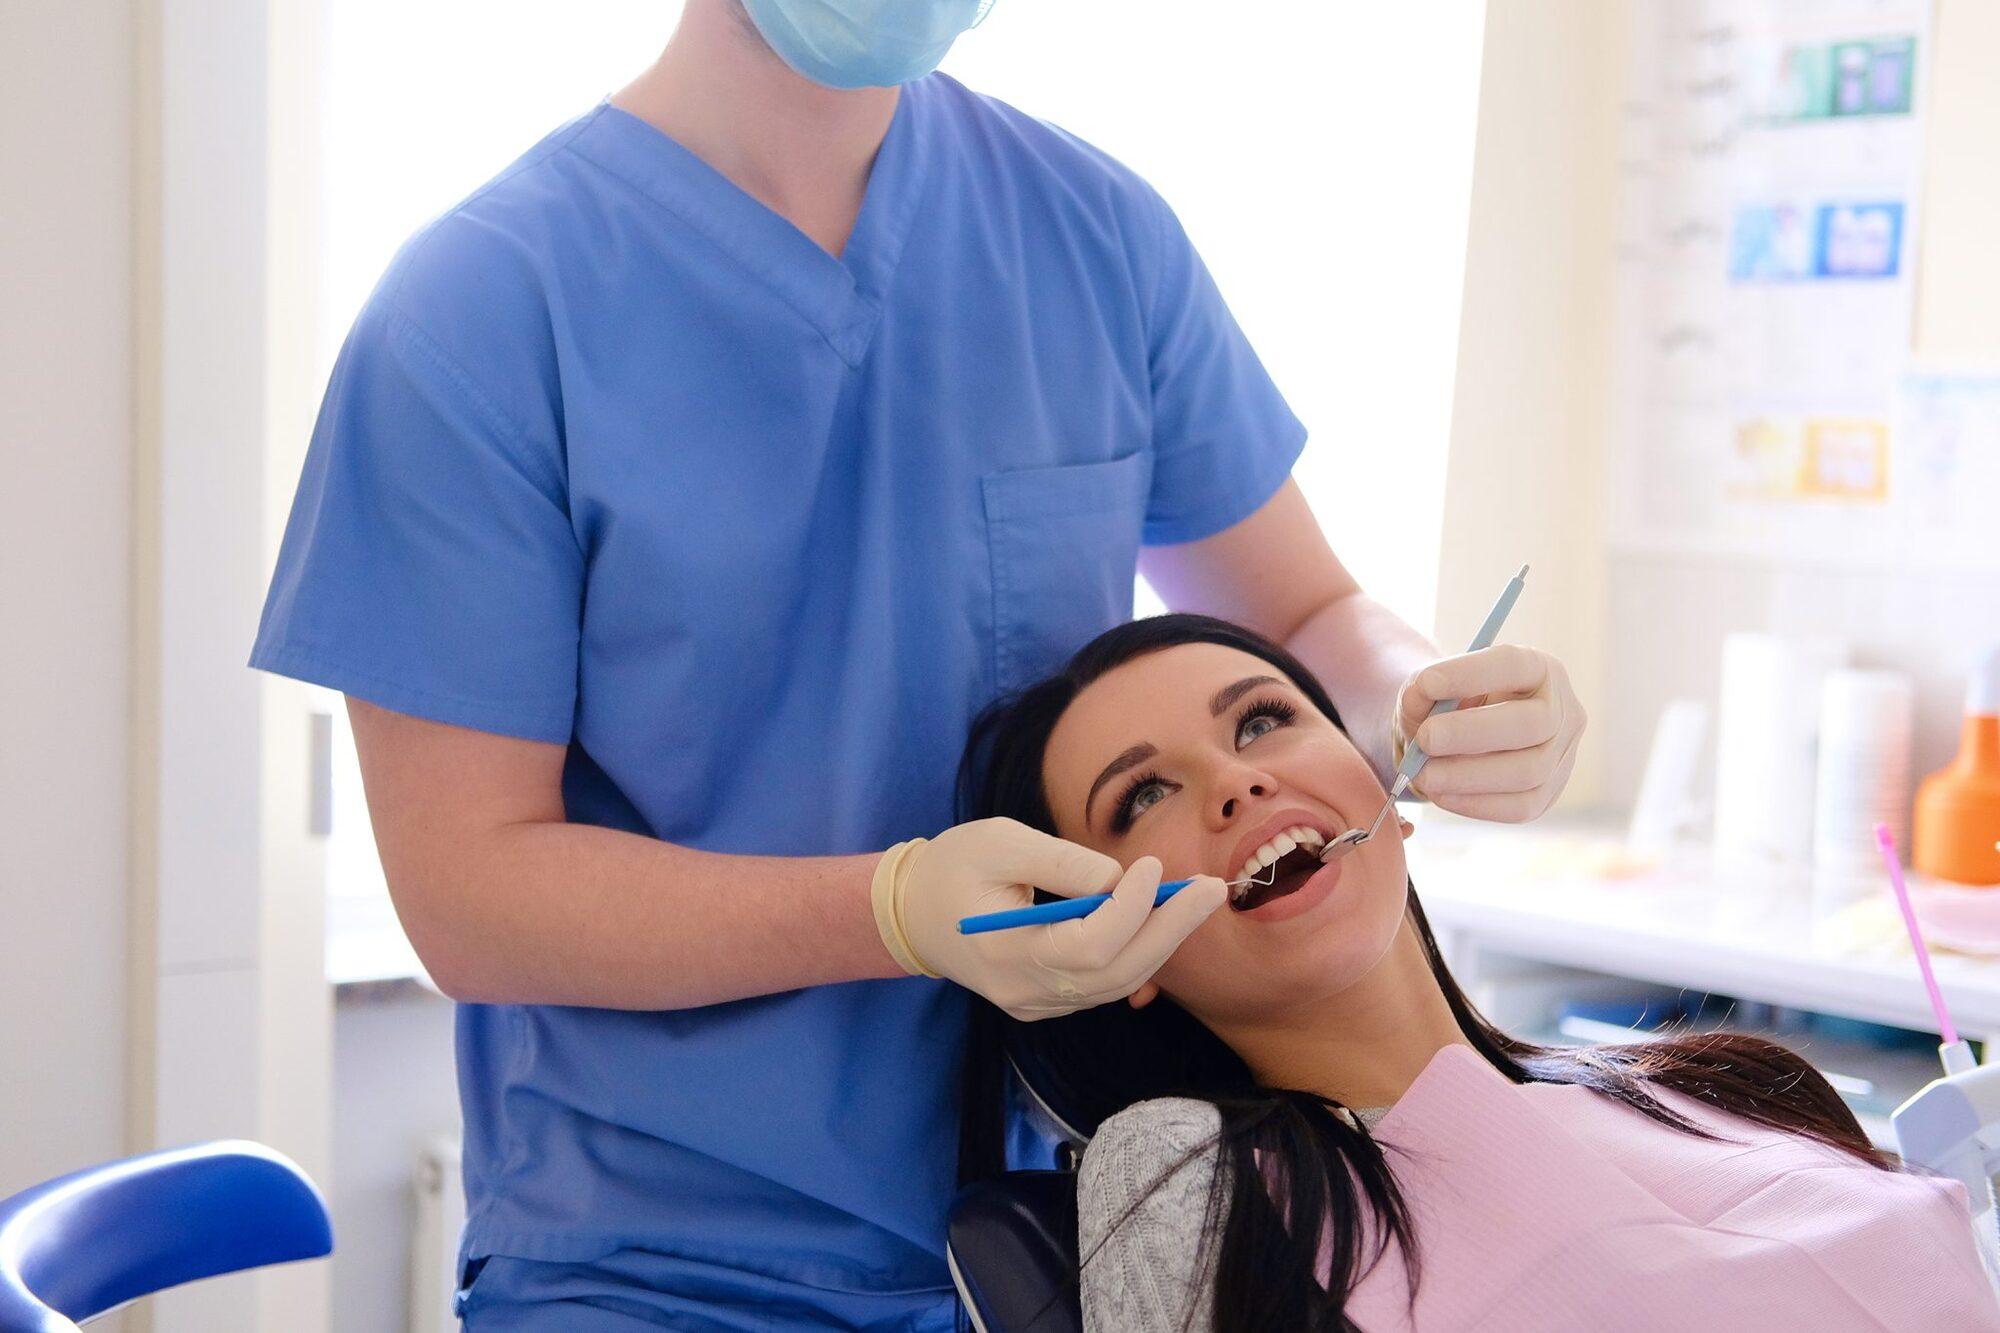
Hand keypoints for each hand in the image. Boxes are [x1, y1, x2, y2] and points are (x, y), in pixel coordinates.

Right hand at [872, 817, 1226, 1020]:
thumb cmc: (953, 867)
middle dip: (1170, 930)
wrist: (913, 914)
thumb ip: (1059, 860)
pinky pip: (1104, 985)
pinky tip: (1164, 921)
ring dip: (1162, 941)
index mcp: (1005, 953)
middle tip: (1214, 889)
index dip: (1129, 910)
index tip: (1152, 865)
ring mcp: (1036, 1005)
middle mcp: (1024, 992)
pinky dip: (1139, 954)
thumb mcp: (997, 841)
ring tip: (1199, 899)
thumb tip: (1120, 878)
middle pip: (1115, 974)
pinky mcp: (1046, 1002)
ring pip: (1116, 984)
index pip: (1086, 947)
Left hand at [1391, 645, 1584, 821]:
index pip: (1514, 665)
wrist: (1457, 742)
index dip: (1471, 674)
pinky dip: (1475, 803)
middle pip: (1532, 724)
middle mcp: (1561, 711)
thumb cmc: (1448, 705)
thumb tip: (1420, 693)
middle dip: (1472, 733)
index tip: (1426, 682)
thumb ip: (1421, 688)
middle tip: (1425, 738)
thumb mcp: (1429, 689)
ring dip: (1468, 775)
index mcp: (1539, 669)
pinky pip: (1520, 807)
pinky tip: (1441, 793)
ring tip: (1424, 773)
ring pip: (1528, 772)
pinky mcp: (1547, 795)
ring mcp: (1560, 757)